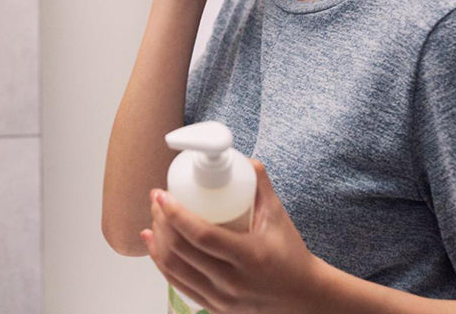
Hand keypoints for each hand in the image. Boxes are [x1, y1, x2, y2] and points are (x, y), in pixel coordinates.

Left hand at [140, 159, 326, 313]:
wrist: (302, 297)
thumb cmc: (290, 254)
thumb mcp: (278, 215)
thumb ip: (259, 183)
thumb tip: (240, 157)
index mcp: (250, 257)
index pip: (201, 235)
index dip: (176, 213)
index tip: (162, 194)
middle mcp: (233, 282)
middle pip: (181, 250)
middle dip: (161, 220)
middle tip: (158, 199)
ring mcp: (222, 299)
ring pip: (174, 268)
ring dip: (158, 240)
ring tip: (155, 216)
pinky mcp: (215, 308)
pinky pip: (178, 283)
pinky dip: (161, 261)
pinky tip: (154, 242)